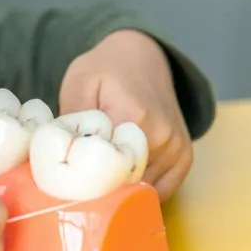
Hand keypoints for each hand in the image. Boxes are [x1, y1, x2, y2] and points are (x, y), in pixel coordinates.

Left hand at [58, 29, 192, 200]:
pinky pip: (162, 191)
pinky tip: (123, 177)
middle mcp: (162, 138)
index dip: (87, 185)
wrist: (143, 57)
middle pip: (128, 188)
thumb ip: (73, 121)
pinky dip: (141, 191)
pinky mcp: (185, 158)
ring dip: (123, 193)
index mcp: (134, 118)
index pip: (108, 174)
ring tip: (102, 176)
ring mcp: (177, 150)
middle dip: (103, 192)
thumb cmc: (106, 70)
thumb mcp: (79, 84)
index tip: (70, 185)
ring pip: (145, 193)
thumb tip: (64, 159)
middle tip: (82, 184)